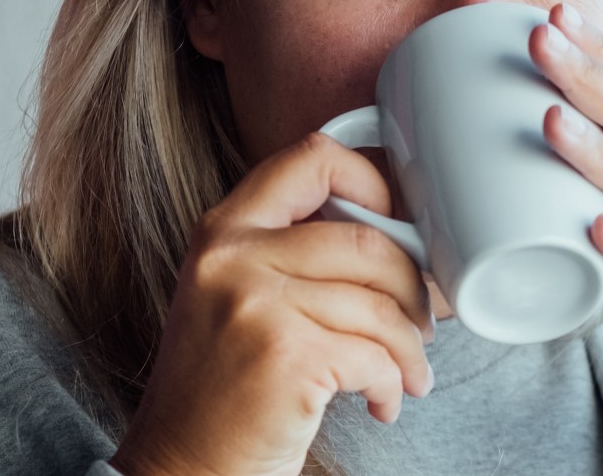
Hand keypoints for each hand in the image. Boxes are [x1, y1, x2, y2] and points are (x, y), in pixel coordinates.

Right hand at [111, 133, 434, 475]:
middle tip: (420, 320)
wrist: (182, 469)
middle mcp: (232, 258)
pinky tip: (383, 401)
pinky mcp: (285, 359)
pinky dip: (394, 384)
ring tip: (410, 372)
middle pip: (367, 240)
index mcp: (223, 231)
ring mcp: (256, 307)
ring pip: (380, 306)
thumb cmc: (222, 389)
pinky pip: (376, 357)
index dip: (372, 182)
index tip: (397, 225)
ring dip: (410, 347)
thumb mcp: (234, 295)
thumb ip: (292, 252)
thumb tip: (399, 235)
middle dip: (412, 286)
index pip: (311, 158)